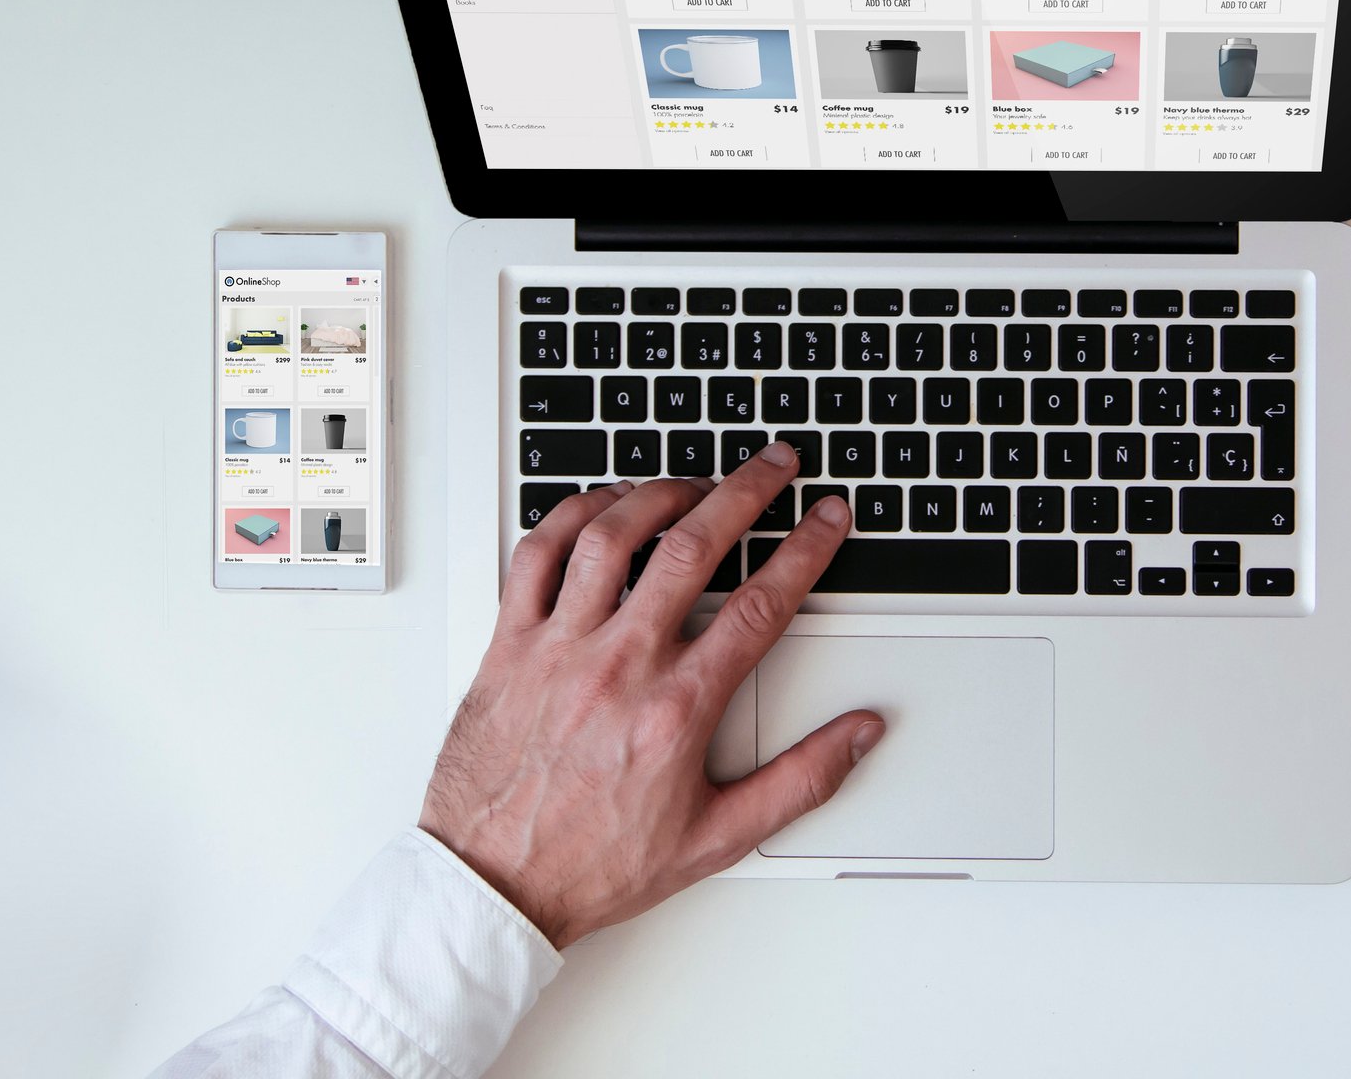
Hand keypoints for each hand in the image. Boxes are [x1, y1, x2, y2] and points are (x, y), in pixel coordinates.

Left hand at [418, 443, 883, 947]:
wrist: (492, 885)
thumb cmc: (593, 864)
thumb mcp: (718, 837)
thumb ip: (801, 780)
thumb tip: (858, 735)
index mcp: (677, 708)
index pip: (761, 605)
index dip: (806, 550)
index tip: (827, 519)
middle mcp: (619, 665)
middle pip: (694, 547)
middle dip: (747, 492)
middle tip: (775, 464)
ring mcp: (559, 648)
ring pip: (613, 536)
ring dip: (661, 493)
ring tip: (693, 481)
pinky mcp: (509, 645)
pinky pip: (536, 555)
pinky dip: (571, 516)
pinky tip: (601, 506)